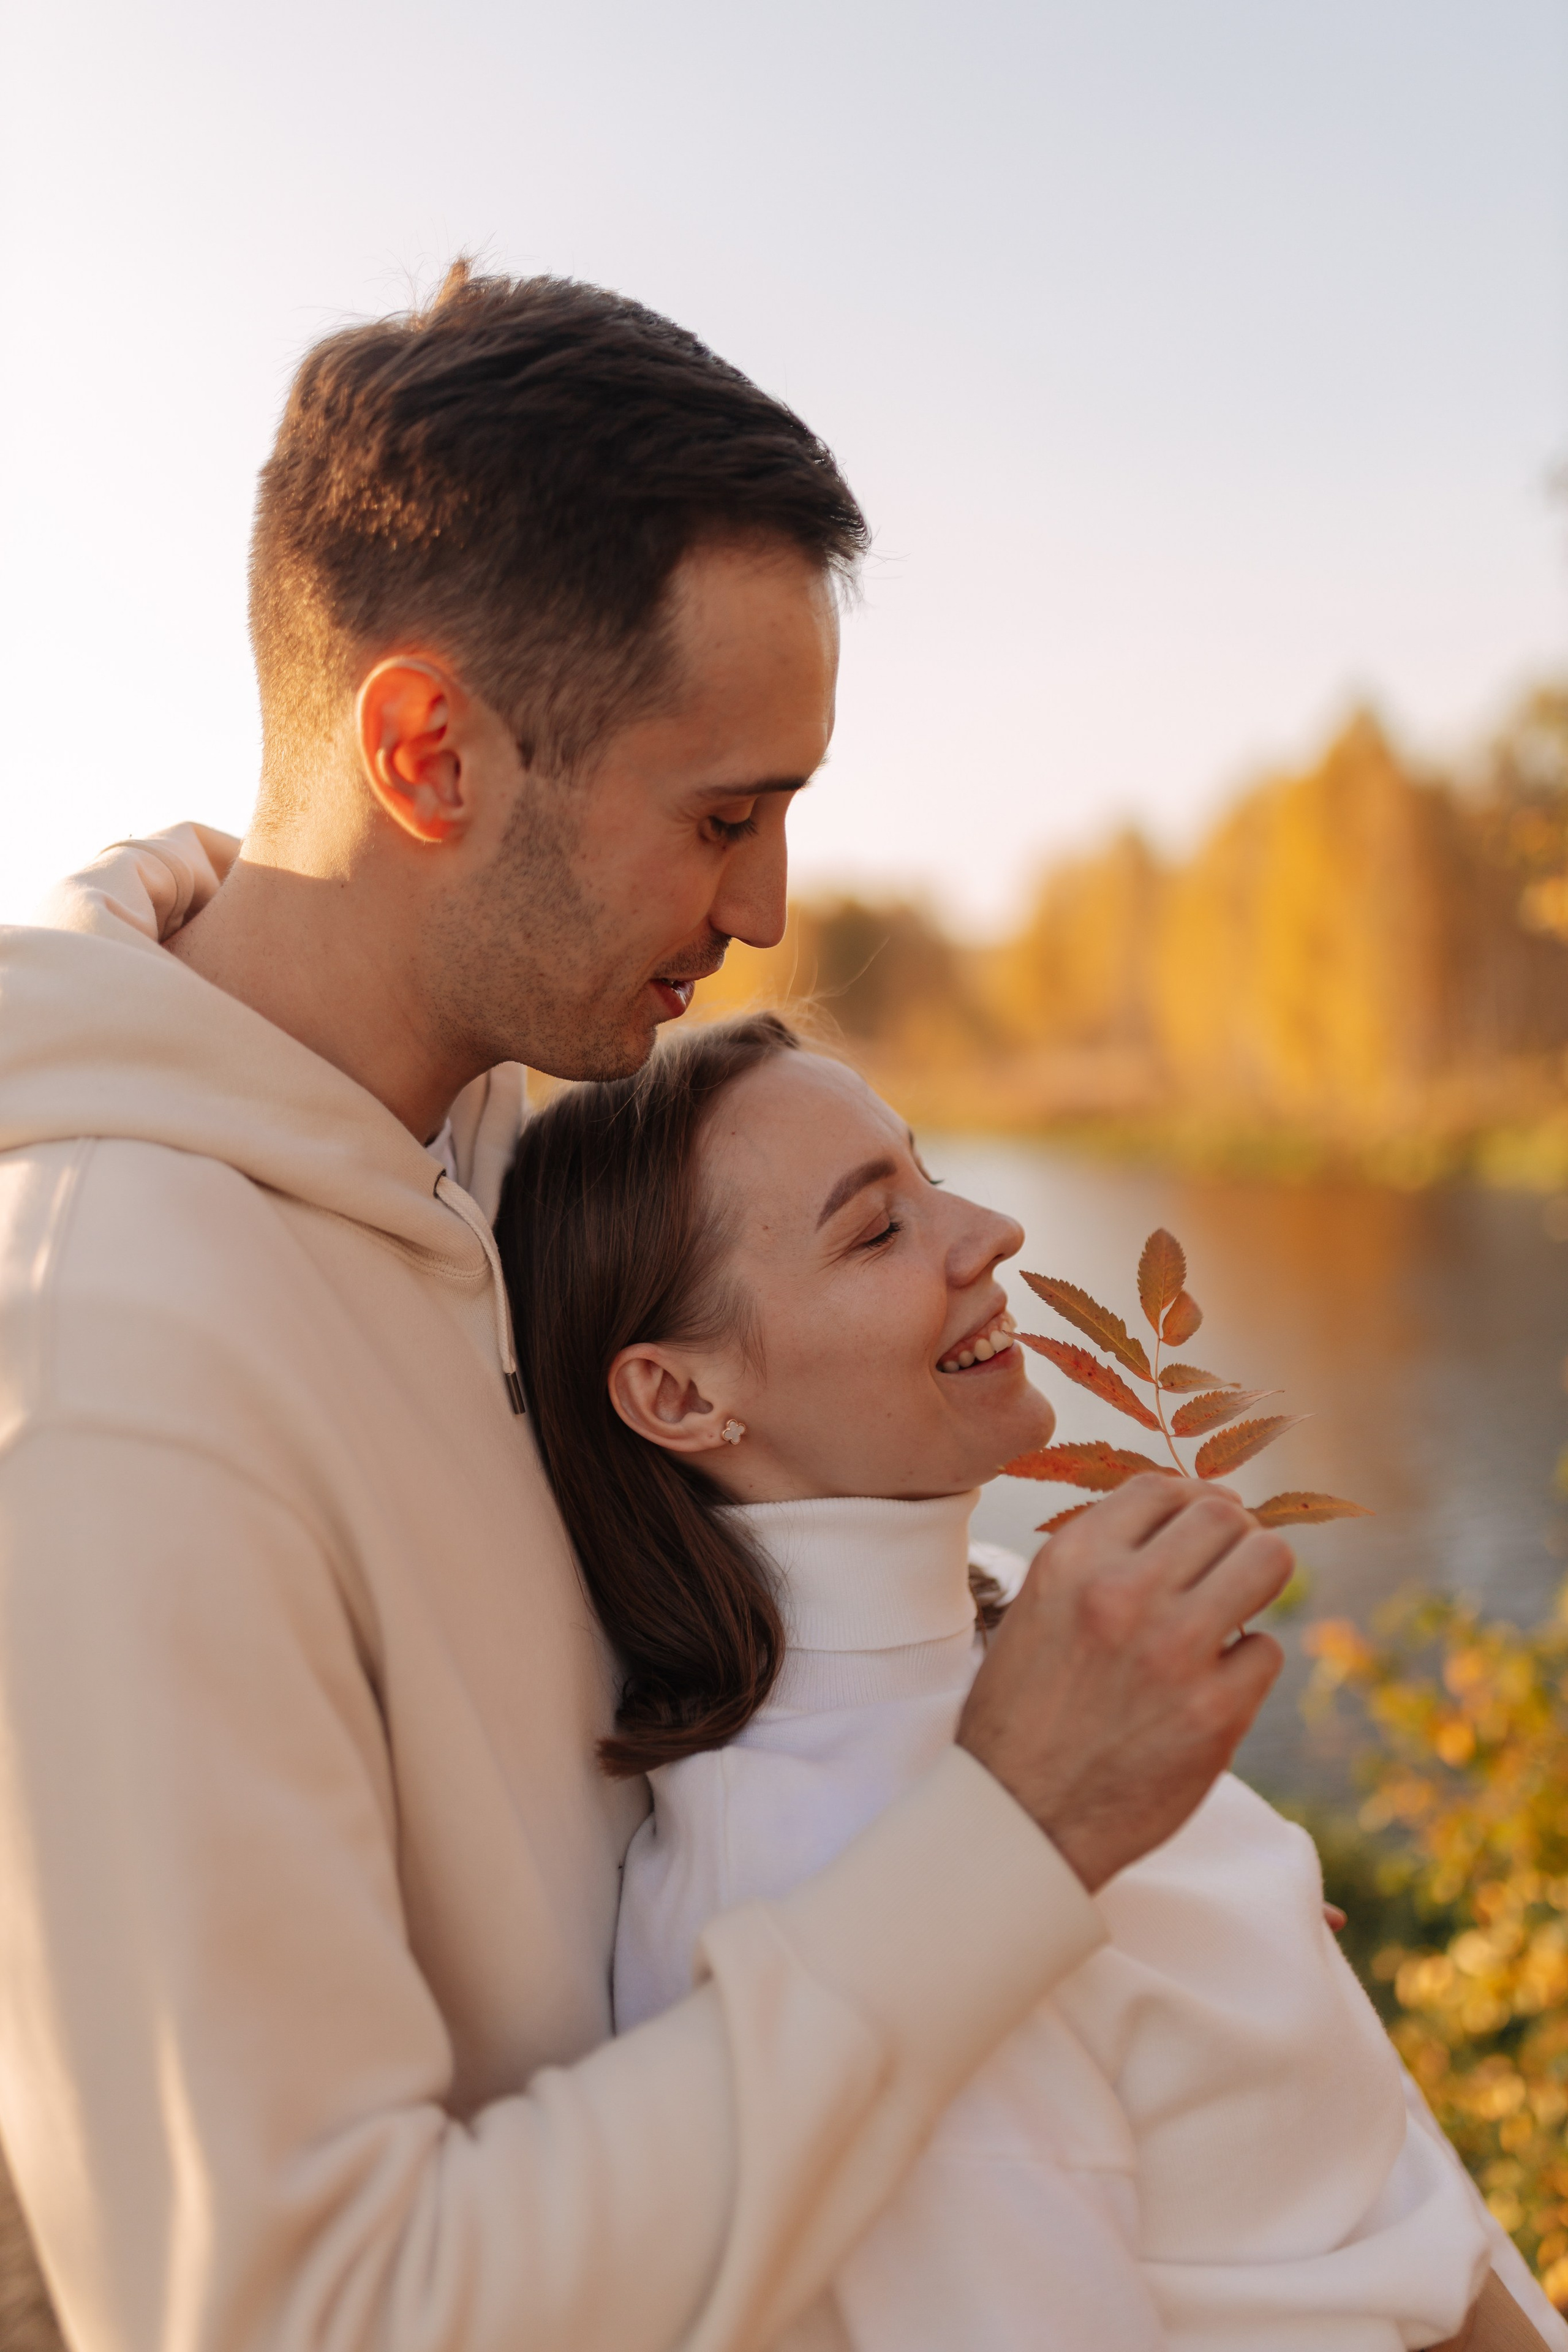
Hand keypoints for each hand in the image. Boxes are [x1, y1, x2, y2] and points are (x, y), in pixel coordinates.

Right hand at [957, 1475, 1291, 1891]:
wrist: (1018, 1817)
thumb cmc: (1026, 1710)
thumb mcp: (1040, 1606)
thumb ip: (1102, 1557)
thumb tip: (1185, 1513)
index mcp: (1074, 1560)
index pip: (1163, 1488)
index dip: (1192, 1503)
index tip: (1200, 1528)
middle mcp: (1123, 1592)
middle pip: (1225, 1515)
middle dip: (1234, 1537)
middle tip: (1227, 1568)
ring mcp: (1174, 1651)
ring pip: (1267, 1561)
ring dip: (1258, 1580)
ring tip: (1236, 1609)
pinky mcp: (1216, 1713)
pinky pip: (1267, 1650)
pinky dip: (1247, 1665)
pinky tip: (1214, 1686)